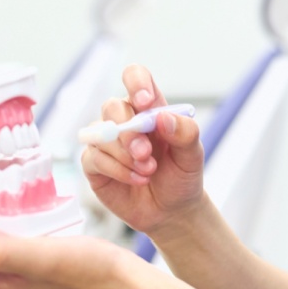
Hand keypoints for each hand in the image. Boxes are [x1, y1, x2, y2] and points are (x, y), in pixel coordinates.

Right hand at [79, 65, 206, 236]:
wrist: (172, 211)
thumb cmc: (182, 176)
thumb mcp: (193, 155)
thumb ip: (185, 132)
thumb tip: (162, 117)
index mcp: (149, 107)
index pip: (134, 77)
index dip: (136, 82)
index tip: (145, 103)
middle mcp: (125, 119)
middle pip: (112, 106)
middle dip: (130, 132)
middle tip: (146, 154)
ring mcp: (107, 140)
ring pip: (101, 133)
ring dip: (125, 155)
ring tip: (148, 172)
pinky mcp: (94, 163)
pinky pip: (94, 158)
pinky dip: (118, 170)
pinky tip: (137, 180)